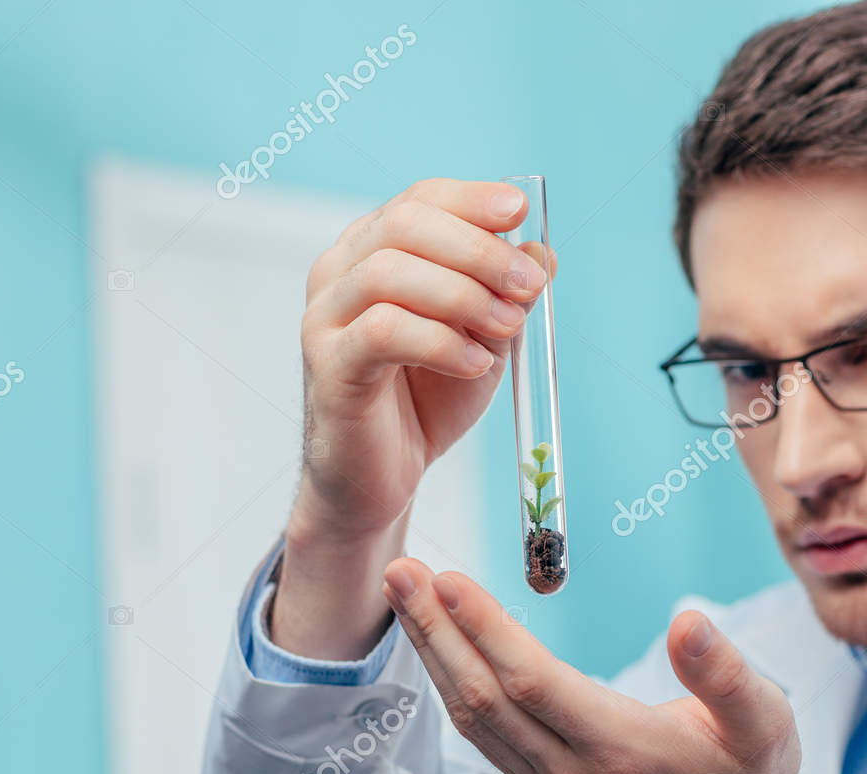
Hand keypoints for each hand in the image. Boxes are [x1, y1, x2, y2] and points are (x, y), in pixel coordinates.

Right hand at [272, 179, 556, 659]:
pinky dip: (441, 342)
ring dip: (464, 296)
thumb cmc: (429, 402)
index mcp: (373, 251)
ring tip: (508, 330)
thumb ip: (508, 294)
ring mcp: (325, 317)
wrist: (383, 480)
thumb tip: (542, 251)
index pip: (419, 201)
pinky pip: (383, 332)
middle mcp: (339, 273)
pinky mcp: (327, 365)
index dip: (471, 200)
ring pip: (390, 272)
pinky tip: (476, 365)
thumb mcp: (485, 339)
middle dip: (478, 249)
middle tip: (529, 286)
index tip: (520, 212)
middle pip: (404, 224)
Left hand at [380, 558, 825, 773]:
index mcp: (623, 750)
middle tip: (399, 572)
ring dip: (432, 655)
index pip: (533, 684)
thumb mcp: (764, 724)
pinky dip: (450, 685)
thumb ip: (726, 674)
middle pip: (484, 699)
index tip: (450, 578)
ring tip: (404, 596)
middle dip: (436, 632)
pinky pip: (482, 735)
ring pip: (473, 718)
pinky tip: (436, 646)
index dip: (487, 630)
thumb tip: (688, 620)